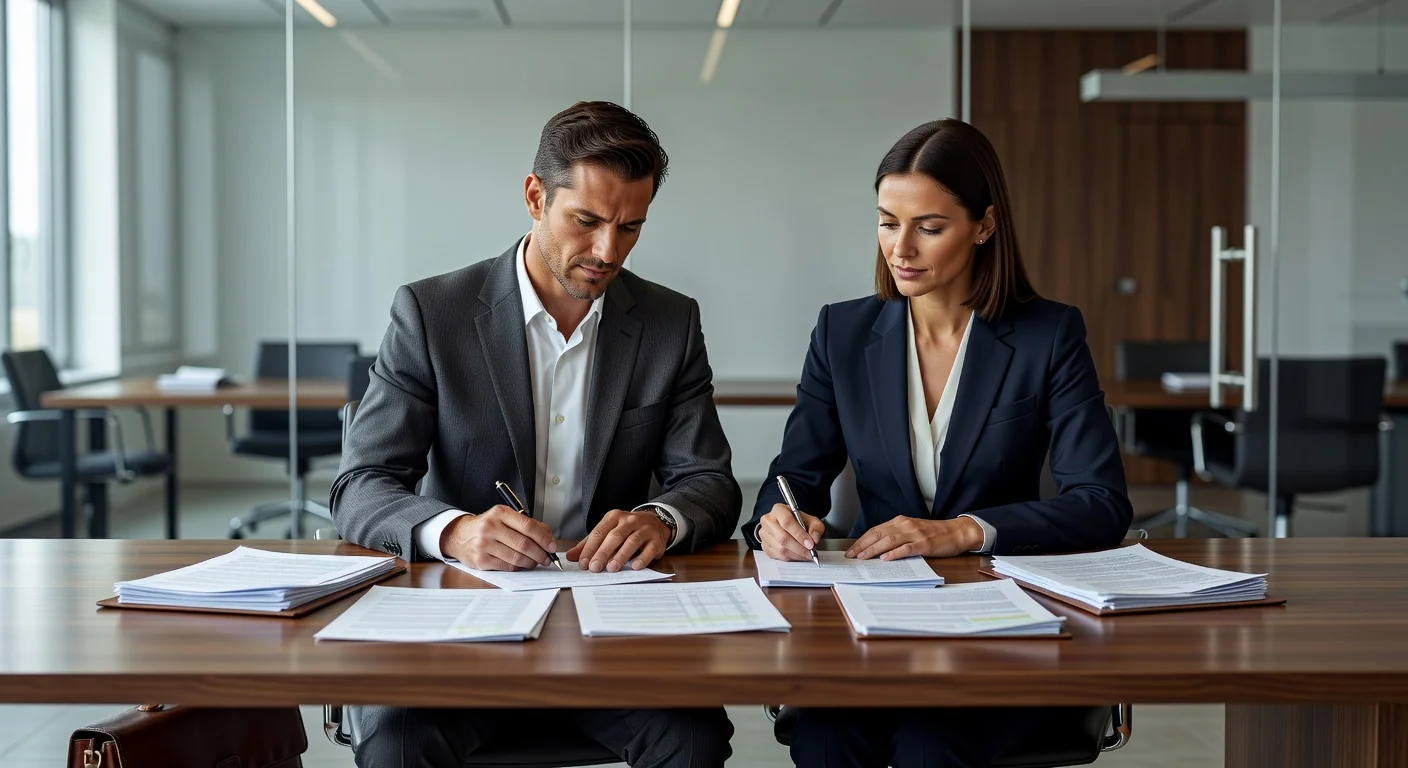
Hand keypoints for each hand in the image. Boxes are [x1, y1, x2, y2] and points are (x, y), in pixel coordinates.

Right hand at [439, 506, 556, 570]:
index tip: (552, 546)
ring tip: (536, 562)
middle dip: (540, 554)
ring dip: (531, 562)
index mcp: (500, 513)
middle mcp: (490, 527)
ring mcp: (484, 544)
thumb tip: (548, 537)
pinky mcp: (481, 560)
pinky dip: (519, 567)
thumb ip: (526, 524)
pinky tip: (522, 564)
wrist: (459, 535)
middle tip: (547, 558)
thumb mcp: (504, 517)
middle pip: (524, 544)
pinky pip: (507, 566)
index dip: (544, 538)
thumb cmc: (487, 526)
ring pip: (517, 558)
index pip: (528, 526)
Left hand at [567, 509, 669, 572]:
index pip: (599, 532)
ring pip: (631, 541)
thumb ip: (589, 544)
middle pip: (614, 537)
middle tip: (594, 568)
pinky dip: (642, 558)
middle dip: (603, 553)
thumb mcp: (608, 531)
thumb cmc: (627, 530)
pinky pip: (649, 549)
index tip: (583, 564)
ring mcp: (644, 529)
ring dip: (621, 555)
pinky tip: (634, 567)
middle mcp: (629, 520)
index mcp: (614, 517)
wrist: (656, 522)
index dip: (589, 548)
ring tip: (612, 568)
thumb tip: (570, 556)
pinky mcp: (656, 540)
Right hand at [759, 503, 825, 561]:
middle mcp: (768, 521)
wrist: (787, 526)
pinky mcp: (764, 546)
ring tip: (806, 555)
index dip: (799, 534)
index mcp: (779, 510)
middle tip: (810, 552)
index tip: (810, 544)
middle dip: (799, 548)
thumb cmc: (798, 522)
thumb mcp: (811, 520)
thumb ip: (816, 527)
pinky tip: (797, 556)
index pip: (787, 522)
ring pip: (780, 549)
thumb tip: (814, 538)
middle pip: (783, 538)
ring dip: (796, 554)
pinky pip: (778, 556)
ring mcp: (764, 534)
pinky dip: (790, 558)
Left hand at [846, 516, 982, 560]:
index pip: (876, 530)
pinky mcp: (924, 544)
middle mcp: (905, 525)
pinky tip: (886, 558)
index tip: (851, 550)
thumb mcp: (912, 530)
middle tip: (851, 556)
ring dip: (874, 549)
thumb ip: (896, 536)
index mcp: (900, 521)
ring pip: (889, 540)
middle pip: (879, 534)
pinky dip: (895, 553)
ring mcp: (915, 534)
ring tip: (863, 557)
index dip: (862, 540)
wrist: (956, 532)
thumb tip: (876, 549)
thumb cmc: (933, 533)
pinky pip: (907, 548)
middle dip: (863, 545)